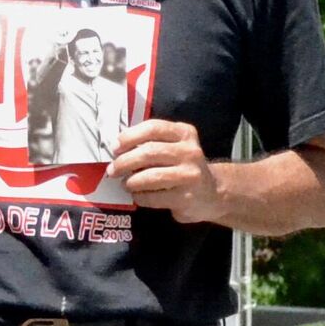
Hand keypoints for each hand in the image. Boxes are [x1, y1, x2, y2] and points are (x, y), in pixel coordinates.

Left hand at [106, 120, 222, 223]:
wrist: (211, 193)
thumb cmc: (181, 167)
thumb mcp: (172, 147)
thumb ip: (150, 143)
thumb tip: (116, 148)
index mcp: (184, 133)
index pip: (153, 128)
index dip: (129, 137)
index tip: (115, 147)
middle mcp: (190, 151)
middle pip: (149, 152)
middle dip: (124, 162)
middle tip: (112, 170)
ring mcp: (190, 175)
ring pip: (150, 176)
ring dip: (130, 181)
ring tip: (125, 184)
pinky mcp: (187, 197)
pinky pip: (153, 197)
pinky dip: (139, 196)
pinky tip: (138, 195)